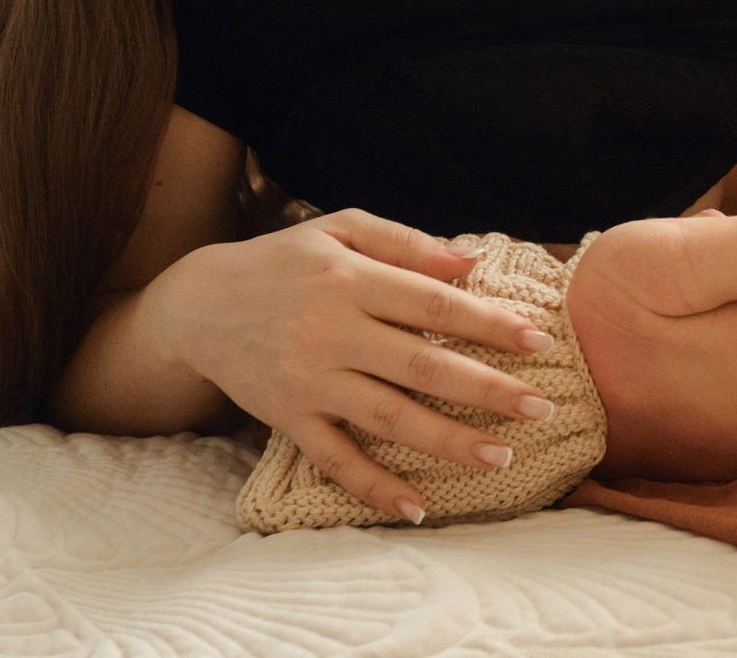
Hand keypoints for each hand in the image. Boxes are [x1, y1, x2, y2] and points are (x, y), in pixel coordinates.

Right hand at [148, 208, 556, 522]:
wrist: (197, 304)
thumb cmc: (282, 261)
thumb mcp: (339, 229)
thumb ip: (406, 243)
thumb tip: (473, 262)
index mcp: (350, 278)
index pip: (432, 304)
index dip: (488, 324)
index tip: (537, 341)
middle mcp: (332, 331)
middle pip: (420, 365)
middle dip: (485, 389)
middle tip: (539, 407)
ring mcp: (309, 380)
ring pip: (387, 417)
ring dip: (447, 441)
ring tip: (501, 456)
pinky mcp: (288, 418)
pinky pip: (335, 460)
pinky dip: (374, 487)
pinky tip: (417, 507)